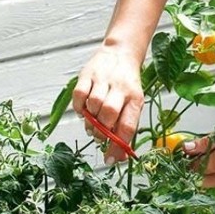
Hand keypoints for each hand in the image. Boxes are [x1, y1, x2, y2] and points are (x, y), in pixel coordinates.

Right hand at [72, 44, 143, 163]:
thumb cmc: (127, 85)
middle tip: (99, 135)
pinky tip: (83, 110)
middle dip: (101, 131)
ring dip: (90, 120)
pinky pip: (79, 95)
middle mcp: (120, 88)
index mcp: (135, 98)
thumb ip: (126, 130)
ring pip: (93, 105)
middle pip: (109, 115)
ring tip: (92, 122)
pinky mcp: (87, 74)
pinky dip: (79, 107)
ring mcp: (103, 80)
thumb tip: (117, 158)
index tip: (110, 160)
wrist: (121, 53)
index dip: (118, 146)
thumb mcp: (133, 105)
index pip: (127, 126)